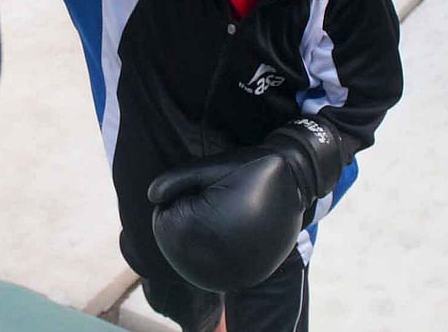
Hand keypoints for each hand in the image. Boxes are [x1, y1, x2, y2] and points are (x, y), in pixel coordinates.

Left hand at [147, 116, 344, 291]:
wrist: (296, 182)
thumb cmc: (248, 168)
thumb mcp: (208, 167)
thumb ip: (174, 181)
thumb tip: (152, 197)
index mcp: (193, 230)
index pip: (161, 218)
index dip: (183, 196)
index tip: (212, 188)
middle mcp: (206, 260)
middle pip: (174, 239)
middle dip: (190, 218)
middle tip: (225, 202)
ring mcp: (224, 275)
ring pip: (192, 254)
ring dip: (204, 237)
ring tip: (234, 216)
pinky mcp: (240, 280)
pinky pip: (212, 268)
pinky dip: (218, 251)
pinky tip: (238, 233)